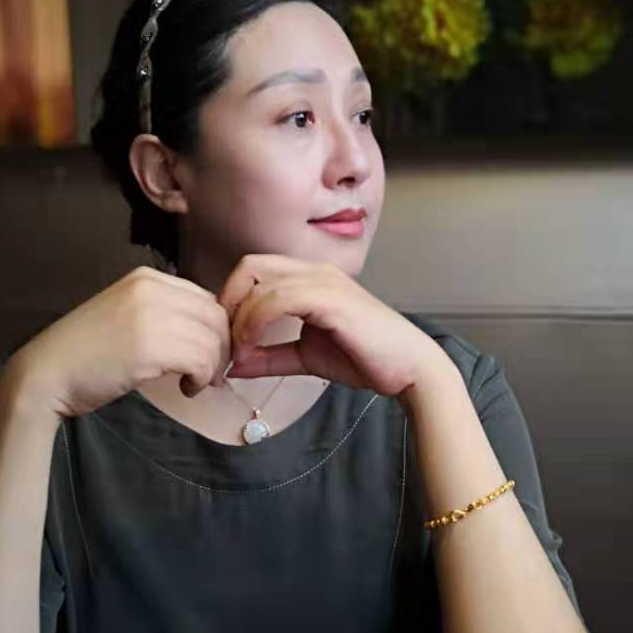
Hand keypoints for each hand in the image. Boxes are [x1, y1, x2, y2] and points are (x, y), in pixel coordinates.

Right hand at [10, 266, 232, 419]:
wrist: (46, 373)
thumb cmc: (85, 353)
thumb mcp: (127, 315)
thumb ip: (163, 313)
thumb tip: (207, 331)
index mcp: (146, 278)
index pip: (206, 298)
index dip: (215, 330)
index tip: (208, 354)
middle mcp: (152, 288)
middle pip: (216, 316)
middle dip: (221, 348)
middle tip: (209, 374)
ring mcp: (151, 315)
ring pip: (212, 340)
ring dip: (211, 368)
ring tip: (193, 383)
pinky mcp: (150, 346)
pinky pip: (201, 360)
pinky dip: (202, 379)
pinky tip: (186, 389)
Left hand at [217, 255, 449, 398]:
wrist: (409, 368)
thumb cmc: (365, 358)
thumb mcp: (305, 357)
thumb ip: (270, 357)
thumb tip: (233, 365)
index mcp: (310, 278)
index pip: (255, 270)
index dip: (232, 298)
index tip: (226, 335)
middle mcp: (316, 271)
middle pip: (251, 264)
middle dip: (228, 299)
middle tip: (224, 337)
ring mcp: (324, 282)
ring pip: (261, 282)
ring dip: (239, 318)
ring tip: (237, 350)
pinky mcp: (331, 299)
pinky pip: (279, 298)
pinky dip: (256, 320)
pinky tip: (252, 345)